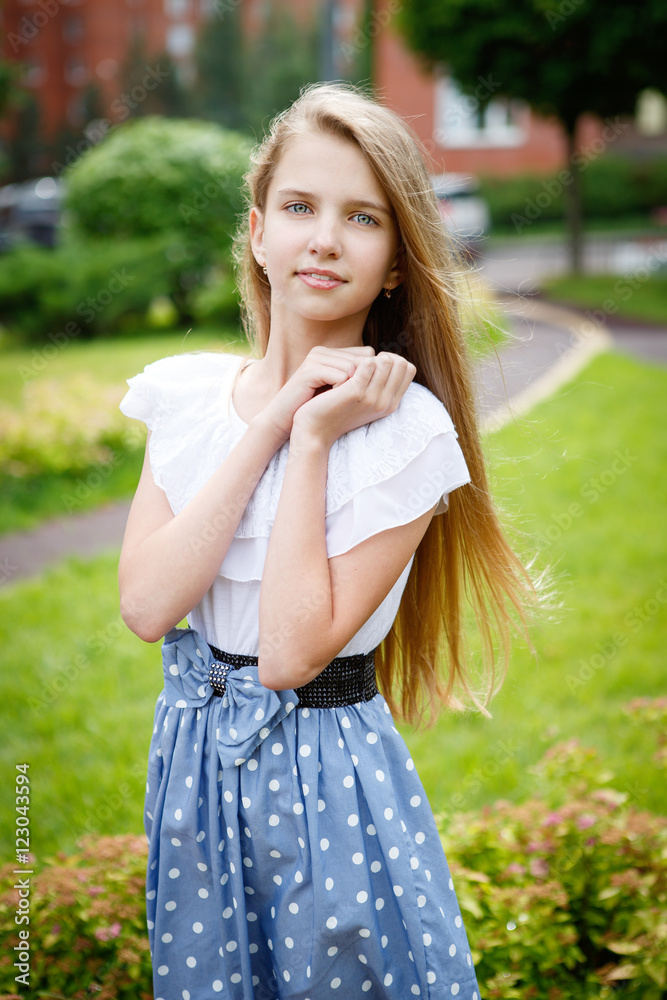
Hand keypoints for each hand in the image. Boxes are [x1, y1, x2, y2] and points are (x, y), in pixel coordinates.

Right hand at [257, 345, 375, 443]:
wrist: (286, 420)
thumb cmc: (315, 407)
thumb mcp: (340, 389)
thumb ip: (357, 377)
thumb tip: (385, 372)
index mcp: (332, 353)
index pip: (367, 354)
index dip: (369, 375)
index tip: (357, 393)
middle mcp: (324, 351)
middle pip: (362, 360)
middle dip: (360, 381)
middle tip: (346, 397)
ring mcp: (315, 358)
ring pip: (352, 368)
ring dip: (350, 387)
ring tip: (336, 398)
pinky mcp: (309, 370)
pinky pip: (339, 376)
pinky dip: (340, 390)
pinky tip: (331, 399)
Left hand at [291, 351, 415, 446]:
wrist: (314, 431)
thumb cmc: (337, 410)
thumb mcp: (364, 398)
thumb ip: (378, 384)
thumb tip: (387, 358)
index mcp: (391, 404)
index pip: (408, 369)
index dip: (392, 359)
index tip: (372, 365)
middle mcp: (386, 403)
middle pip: (400, 363)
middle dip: (382, 356)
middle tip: (360, 365)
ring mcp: (373, 399)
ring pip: (386, 361)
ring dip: (368, 357)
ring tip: (350, 368)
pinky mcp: (356, 393)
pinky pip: (368, 363)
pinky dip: (356, 359)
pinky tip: (343, 370)